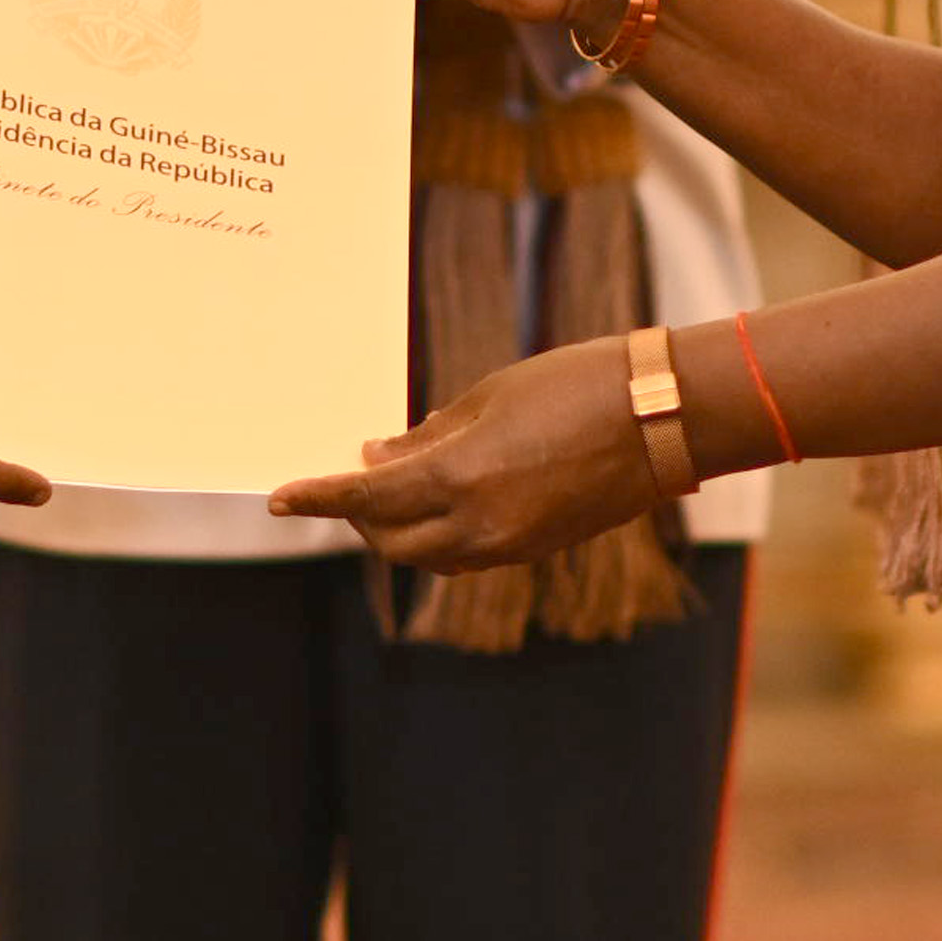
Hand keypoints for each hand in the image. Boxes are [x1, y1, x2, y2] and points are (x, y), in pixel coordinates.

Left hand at [265, 336, 658, 570]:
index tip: (278, 499)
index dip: (318, 498)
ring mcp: (511, 545)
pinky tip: (434, 502)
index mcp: (461, 478)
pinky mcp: (535, 548)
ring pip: (428, 557)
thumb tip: (379, 458)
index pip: (367, 499)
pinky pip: (466, 555)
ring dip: (396, 530)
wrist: (662, 417)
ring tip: (383, 490)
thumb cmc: (575, 383)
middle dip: (356, 515)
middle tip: (338, 481)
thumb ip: (429, 437)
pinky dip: (436, 535)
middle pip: (390, 540)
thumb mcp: (489, 397)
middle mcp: (480, 526)